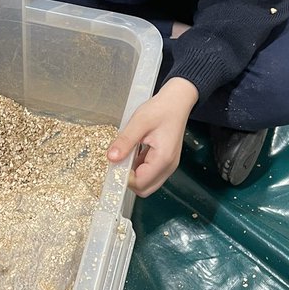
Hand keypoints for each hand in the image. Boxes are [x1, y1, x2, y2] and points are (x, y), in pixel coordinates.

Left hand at [106, 77, 198, 197]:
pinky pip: (149, 173)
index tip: (114, 162)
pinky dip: (138, 167)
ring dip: (133, 173)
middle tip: (119, 160)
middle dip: (128, 179)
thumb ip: (125, 141)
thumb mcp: (139, 122)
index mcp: (163, 159)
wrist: (177, 101)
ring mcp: (168, 165)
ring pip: (146, 182)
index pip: (140, 183)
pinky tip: (134, 151)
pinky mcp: (165, 161)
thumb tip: (111, 158)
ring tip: (127, 152)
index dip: (124, 177)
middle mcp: (168, 167)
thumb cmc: (161, 109)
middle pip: (144, 188)